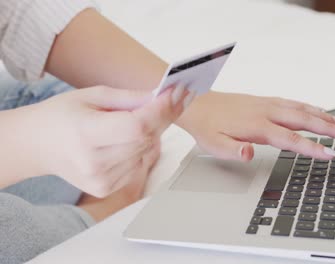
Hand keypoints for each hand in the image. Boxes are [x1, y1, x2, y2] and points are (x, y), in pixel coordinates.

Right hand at [28, 85, 189, 196]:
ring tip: (142, 117)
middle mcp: (94, 162)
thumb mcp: (92, 95)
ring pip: (145, 151)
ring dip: (153, 132)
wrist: (37, 145)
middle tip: (176, 97)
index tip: (177, 93)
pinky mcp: (106, 187)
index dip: (161, 110)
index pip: (136, 126)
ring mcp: (100, 179)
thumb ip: (129, 98)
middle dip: (164, 116)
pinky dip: (140, 147)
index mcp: (85, 134)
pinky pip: (138, 163)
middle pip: (145, 139)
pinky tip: (127, 137)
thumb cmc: (63, 115)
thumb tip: (163, 96)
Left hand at [177, 92, 334, 160]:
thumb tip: (250, 154)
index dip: (313, 148)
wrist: (197, 103)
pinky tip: (318, 112)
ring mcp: (267, 104)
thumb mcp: (214, 145)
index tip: (330, 154)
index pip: (291, 139)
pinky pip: (293, 102)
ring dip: (323, 116)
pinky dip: (310, 107)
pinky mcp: (265, 100)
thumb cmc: (207, 126)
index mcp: (257, 126)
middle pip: (303, 120)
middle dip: (328, 129)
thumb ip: (233, 151)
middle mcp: (266, 112)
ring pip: (301, 109)